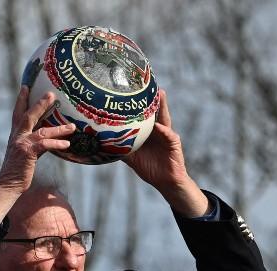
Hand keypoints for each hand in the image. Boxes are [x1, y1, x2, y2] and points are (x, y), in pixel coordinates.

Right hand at [0, 86, 75, 220]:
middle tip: (51, 94)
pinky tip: (67, 143)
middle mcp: (17, 136)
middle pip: (28, 115)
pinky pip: (45, 145)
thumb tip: (47, 140)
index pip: (18, 113)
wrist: (8, 185)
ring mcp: (22, 144)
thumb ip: (33, 144)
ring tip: (72, 126)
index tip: (26, 86)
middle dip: (39, 104)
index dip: (21, 100)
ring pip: (42, 130)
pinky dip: (56, 143)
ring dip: (58, 128)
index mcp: (15, 135)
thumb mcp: (24, 154)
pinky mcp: (28, 153)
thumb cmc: (17, 171)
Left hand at [122, 89, 207, 215]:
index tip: (131, 90)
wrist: (165, 182)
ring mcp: (167, 135)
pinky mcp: (174, 143)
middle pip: (154, 111)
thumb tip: (101, 145)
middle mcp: (158, 130)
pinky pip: (169, 135)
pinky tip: (158, 126)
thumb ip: (120, 149)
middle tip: (147, 83)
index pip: (143, 115)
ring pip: (164, 118)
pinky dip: (164, 131)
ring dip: (163, 106)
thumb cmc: (149, 168)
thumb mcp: (132, 158)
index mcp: (148, 132)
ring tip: (160, 94)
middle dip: (152, 98)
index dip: (138, 103)